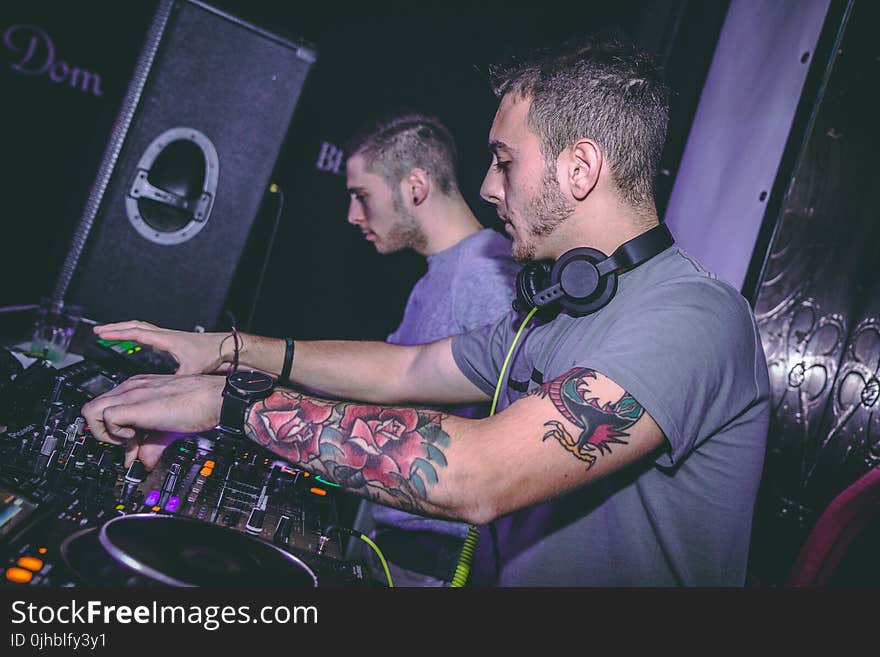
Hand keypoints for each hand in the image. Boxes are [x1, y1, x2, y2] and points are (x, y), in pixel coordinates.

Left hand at [82, 374, 225, 466]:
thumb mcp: (169, 427)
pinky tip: (136, 436)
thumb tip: (142, 463)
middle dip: (104, 432)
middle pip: (91, 408)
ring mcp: (131, 393)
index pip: (107, 408)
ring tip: (130, 440)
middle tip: (128, 443)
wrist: (214, 398)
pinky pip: (106, 418)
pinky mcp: (134, 404)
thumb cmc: (199, 406)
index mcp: (138, 388)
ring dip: (105, 433)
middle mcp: (131, 388)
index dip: (114, 431)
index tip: (132, 444)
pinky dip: (116, 433)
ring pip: (90, 411)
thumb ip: (151, 443)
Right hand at [94, 320, 227, 373]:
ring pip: (142, 328)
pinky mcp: (172, 341)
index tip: (101, 333)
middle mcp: (165, 335)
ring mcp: (168, 337)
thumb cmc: (211, 355)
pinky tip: (134, 340)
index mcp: (166, 340)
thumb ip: (176, 380)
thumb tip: (165, 390)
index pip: (136, 334)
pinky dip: (137, 334)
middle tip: (99, 331)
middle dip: (116, 328)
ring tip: (111, 332)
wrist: (226, 347)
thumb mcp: (191, 370)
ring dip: (125, 329)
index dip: (117, 334)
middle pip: (135, 326)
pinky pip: (149, 333)